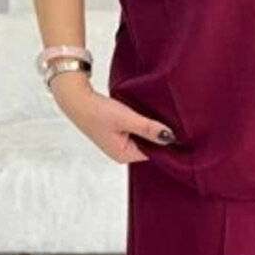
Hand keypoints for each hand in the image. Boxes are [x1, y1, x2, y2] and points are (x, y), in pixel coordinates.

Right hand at [49, 74, 177, 164]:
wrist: (75, 99)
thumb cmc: (97, 111)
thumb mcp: (127, 118)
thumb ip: (148, 128)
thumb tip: (170, 137)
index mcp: (123, 155)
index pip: (154, 153)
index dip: (166, 141)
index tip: (179, 128)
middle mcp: (121, 153)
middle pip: (149, 146)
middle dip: (158, 134)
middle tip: (172, 119)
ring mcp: (118, 143)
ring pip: (143, 137)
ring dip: (150, 127)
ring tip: (159, 115)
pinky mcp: (116, 133)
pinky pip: (136, 131)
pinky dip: (141, 123)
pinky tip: (145, 114)